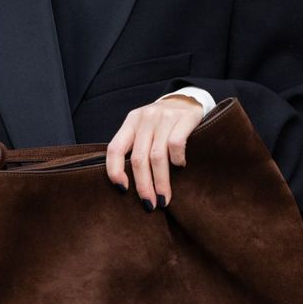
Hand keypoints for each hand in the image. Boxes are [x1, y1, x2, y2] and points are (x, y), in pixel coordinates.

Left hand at [105, 94, 203, 210]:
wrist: (187, 99)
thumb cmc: (162, 123)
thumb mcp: (144, 130)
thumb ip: (135, 147)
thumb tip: (126, 185)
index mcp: (131, 122)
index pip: (115, 148)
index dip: (114, 170)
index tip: (122, 190)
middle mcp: (145, 118)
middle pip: (138, 158)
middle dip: (143, 185)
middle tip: (149, 204)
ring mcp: (164, 117)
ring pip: (157, 156)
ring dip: (160, 182)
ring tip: (164, 198)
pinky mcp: (184, 118)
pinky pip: (176, 144)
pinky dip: (177, 160)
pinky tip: (180, 166)